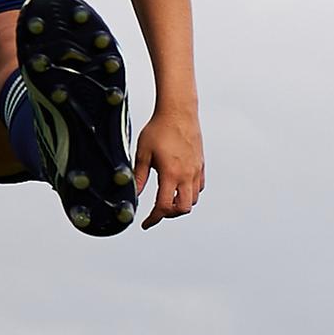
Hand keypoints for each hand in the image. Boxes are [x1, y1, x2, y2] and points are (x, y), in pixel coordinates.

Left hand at [133, 101, 205, 226]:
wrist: (178, 111)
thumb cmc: (158, 129)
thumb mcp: (142, 153)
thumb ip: (138, 176)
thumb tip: (132, 194)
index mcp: (170, 174)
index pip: (164, 206)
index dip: (153, 218)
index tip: (145, 223)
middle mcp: (186, 175)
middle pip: (183, 208)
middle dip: (169, 213)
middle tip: (157, 210)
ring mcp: (196, 170)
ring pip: (193, 199)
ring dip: (180, 203)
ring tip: (167, 198)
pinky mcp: (200, 164)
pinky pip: (199, 187)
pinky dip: (189, 192)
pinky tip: (178, 186)